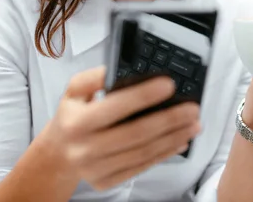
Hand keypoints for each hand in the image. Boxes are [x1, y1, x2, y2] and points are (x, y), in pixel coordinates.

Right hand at [44, 68, 200, 190]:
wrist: (58, 154)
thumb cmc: (72, 116)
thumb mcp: (74, 91)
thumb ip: (94, 78)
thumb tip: (119, 69)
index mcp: (78, 121)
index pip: (117, 107)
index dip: (145, 95)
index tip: (169, 85)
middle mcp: (86, 148)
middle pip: (137, 133)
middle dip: (169, 119)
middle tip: (193, 108)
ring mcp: (97, 168)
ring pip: (143, 152)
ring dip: (173, 137)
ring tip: (194, 124)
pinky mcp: (107, 182)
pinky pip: (141, 167)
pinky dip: (164, 154)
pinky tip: (180, 141)